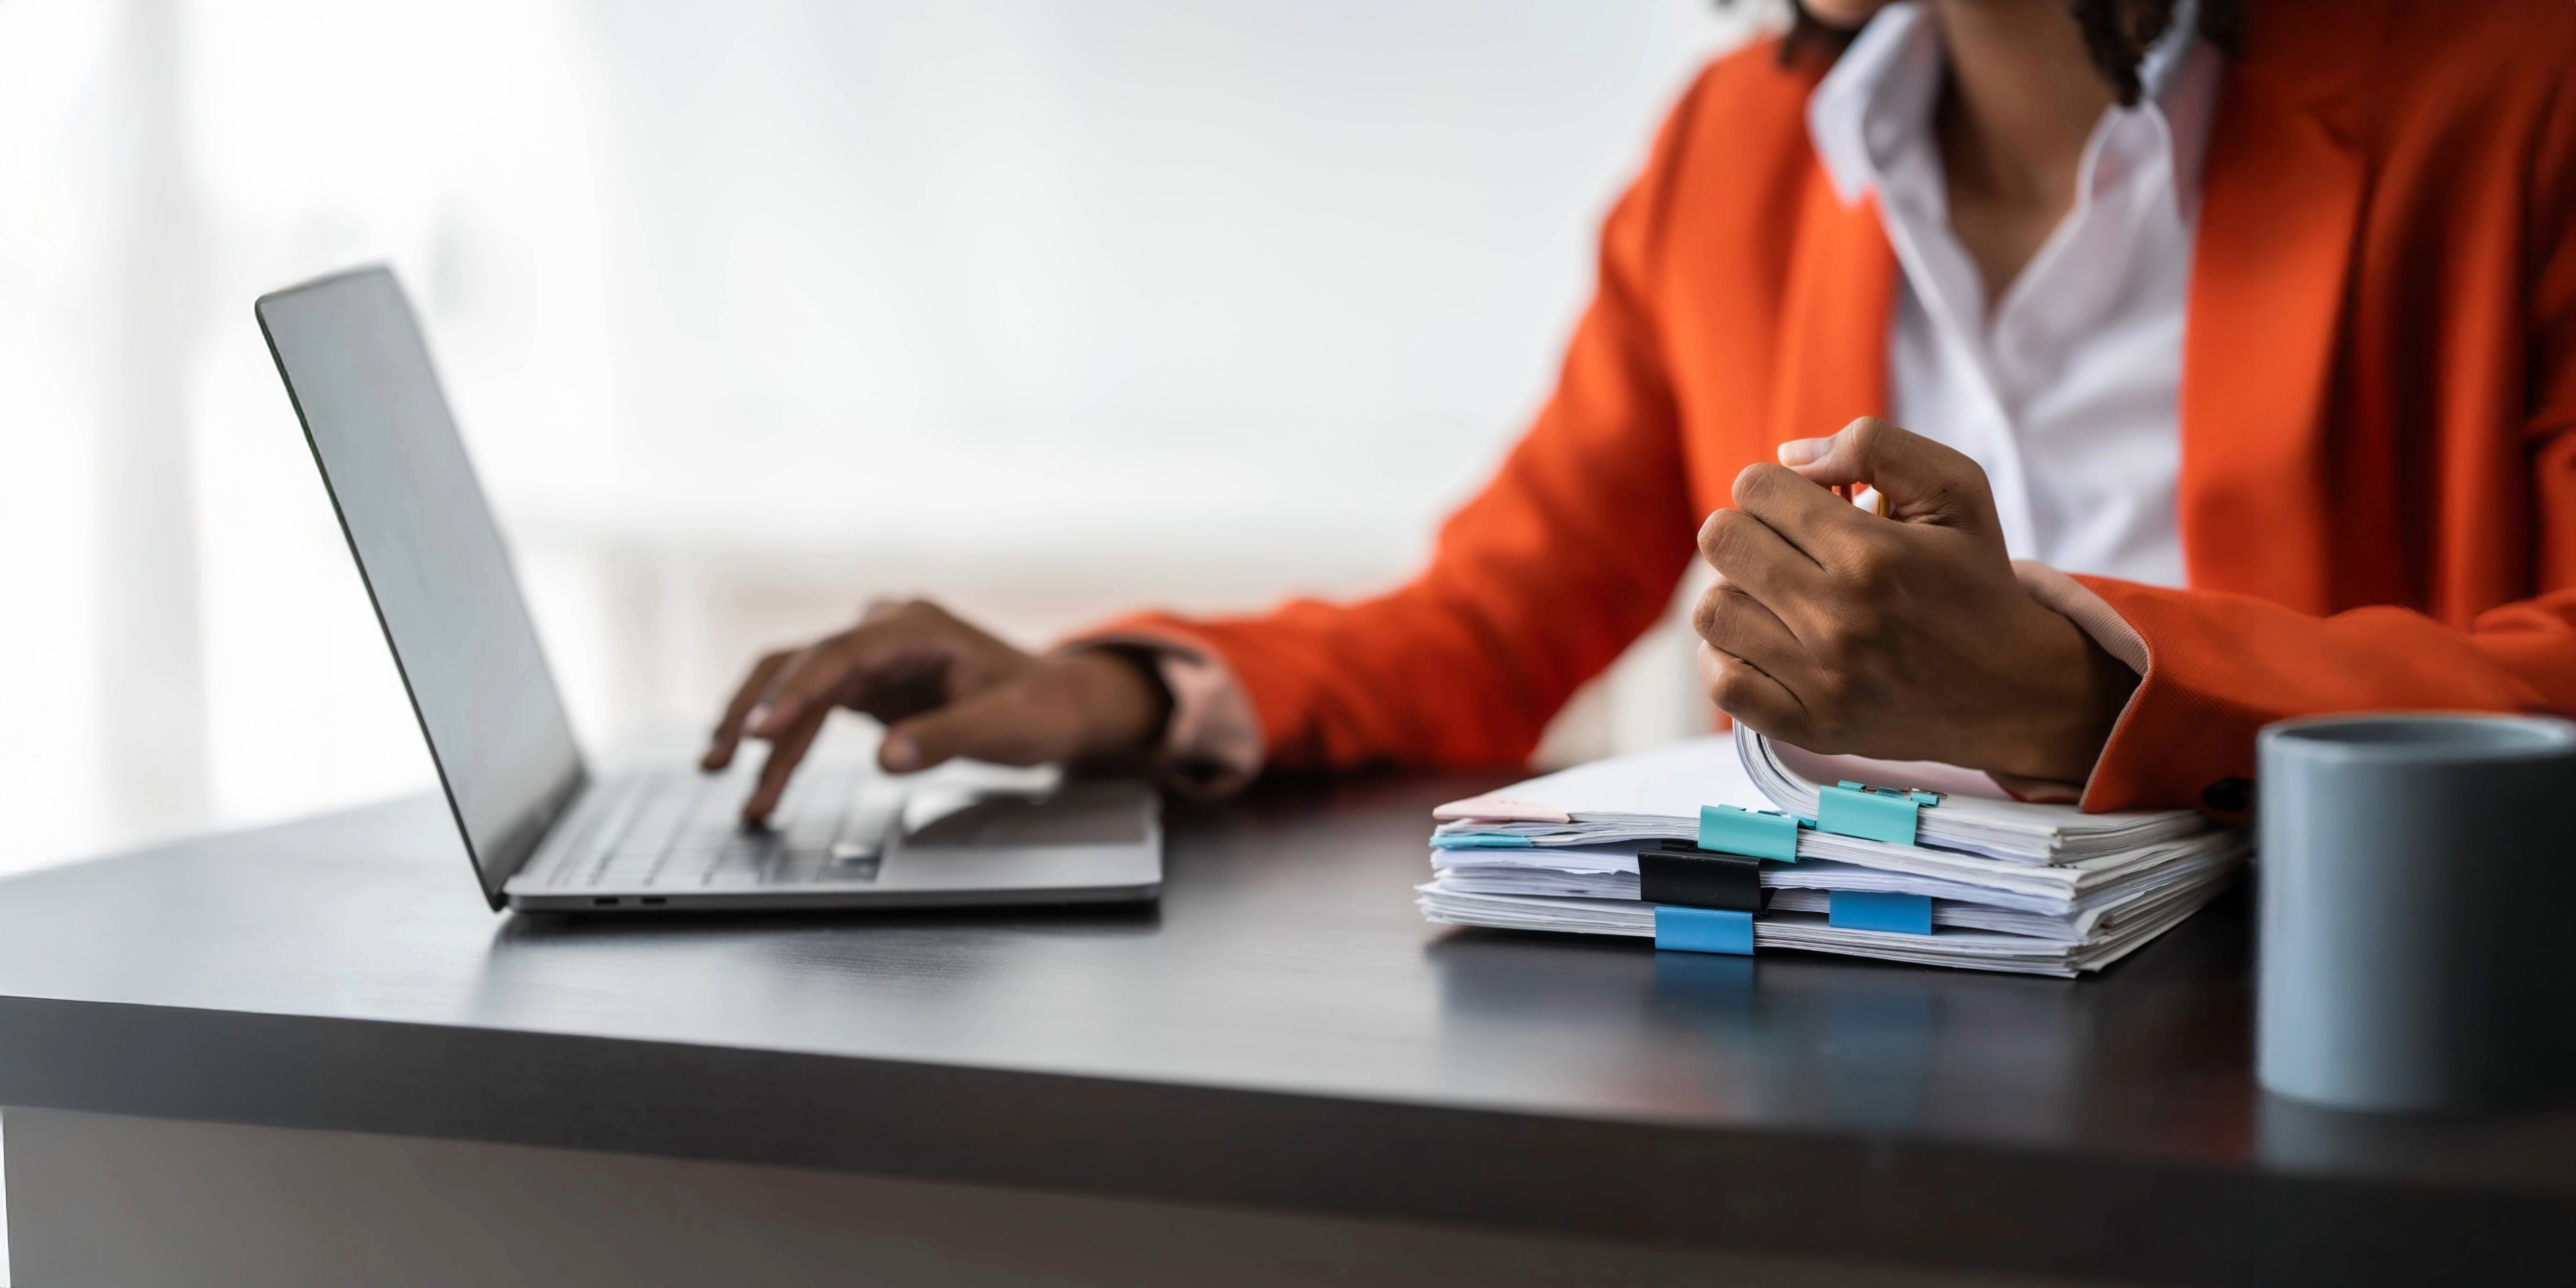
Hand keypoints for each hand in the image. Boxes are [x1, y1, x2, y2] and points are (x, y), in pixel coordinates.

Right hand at [700, 599, 1171, 822]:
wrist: (1060, 703)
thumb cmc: (1043, 708)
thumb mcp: (1008, 726)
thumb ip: (947, 738)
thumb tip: (886, 758)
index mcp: (916, 626)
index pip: (839, 654)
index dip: (796, 693)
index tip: (759, 733)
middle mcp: (884, 631)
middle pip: (799, 663)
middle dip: (756, 713)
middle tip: (719, 761)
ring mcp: (871, 656)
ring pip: (796, 688)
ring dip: (763, 737)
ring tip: (734, 787)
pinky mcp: (866, 685)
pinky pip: (812, 709)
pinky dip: (787, 744)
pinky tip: (764, 778)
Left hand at [1690, 418, 2136, 782]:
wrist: (2014, 689)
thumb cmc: (1974, 578)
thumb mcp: (1956, 489)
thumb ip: (1873, 446)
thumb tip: (1787, 455)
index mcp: (1872, 554)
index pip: (1755, 488)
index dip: (1774, 486)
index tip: (1804, 506)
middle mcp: (1840, 619)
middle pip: (1721, 541)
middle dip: (1749, 529)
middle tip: (1787, 547)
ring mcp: (1821, 681)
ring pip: (1712, 609)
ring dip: (1737, 591)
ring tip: (1779, 595)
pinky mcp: (1809, 728)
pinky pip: (1721, 682)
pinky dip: (1727, 656)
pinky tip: (1766, 641)